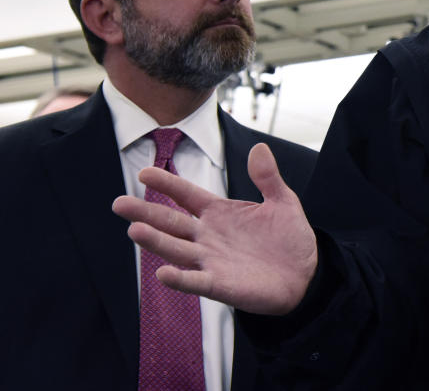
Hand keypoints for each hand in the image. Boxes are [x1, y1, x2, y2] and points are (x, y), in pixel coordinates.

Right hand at [113, 143, 316, 315]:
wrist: (306, 275)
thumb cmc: (289, 238)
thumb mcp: (282, 201)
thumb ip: (268, 177)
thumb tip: (259, 147)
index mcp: (219, 212)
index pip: (186, 195)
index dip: (167, 183)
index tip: (144, 172)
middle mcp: (208, 235)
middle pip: (171, 222)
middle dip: (146, 213)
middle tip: (119, 203)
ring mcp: (210, 260)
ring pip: (176, 249)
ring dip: (156, 242)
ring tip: (135, 231)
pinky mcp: (220, 284)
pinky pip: (195, 281)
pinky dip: (179, 279)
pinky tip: (162, 274)